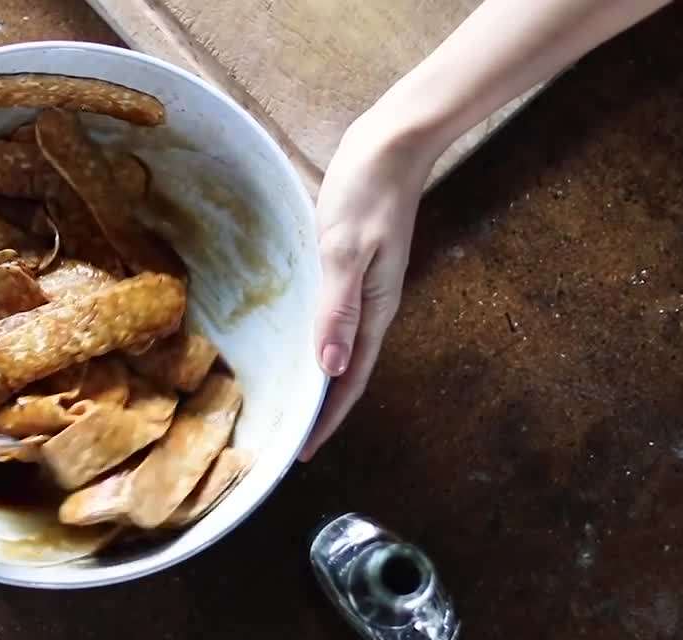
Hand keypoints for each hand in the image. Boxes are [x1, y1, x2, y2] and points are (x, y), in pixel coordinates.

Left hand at [299, 112, 434, 460]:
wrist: (393, 142)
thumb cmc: (367, 191)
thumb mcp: (344, 249)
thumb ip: (338, 308)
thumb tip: (332, 368)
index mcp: (375, 310)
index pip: (350, 380)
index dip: (327, 419)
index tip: (303, 454)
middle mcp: (375, 307)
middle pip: (347, 373)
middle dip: (322, 411)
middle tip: (288, 442)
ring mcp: (368, 289)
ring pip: (343, 349)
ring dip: (320, 382)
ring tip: (290, 407)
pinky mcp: (357, 270)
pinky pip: (339, 322)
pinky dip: (321, 345)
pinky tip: (301, 347)